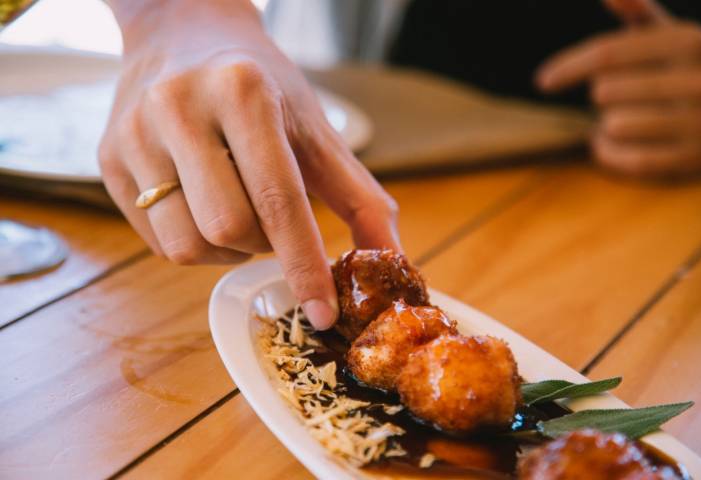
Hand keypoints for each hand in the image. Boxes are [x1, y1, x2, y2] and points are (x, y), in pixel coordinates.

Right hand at [100, 0, 399, 328]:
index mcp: (243, 91)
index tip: (323, 313)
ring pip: (186, 245)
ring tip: (239, 213)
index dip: (304, 265)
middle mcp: (178, 107)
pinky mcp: (107, 160)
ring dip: (227, 251)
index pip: (278, 200)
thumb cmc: (260, 87)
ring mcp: (134, 135)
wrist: (184, 34)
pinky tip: (205, 209)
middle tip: (271, 222)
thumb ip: (360, 197)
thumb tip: (390, 261)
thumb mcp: (315, 129)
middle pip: (229, 228)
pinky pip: (158, 241)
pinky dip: (196, 243)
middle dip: (262, 245)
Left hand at [536, 0, 700, 176]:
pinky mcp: (694, 160)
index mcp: (691, 41)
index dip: (568, 67)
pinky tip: (612, 143)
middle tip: (620, 98)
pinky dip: (610, 153)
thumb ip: (638, 11)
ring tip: (625, 120)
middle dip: (602, 96)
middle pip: (606, 91)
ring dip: (606, 126)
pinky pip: (628, 159)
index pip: (606, 53)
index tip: (542, 80)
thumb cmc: (677, 72)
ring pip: (615, 126)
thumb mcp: (664, 38)